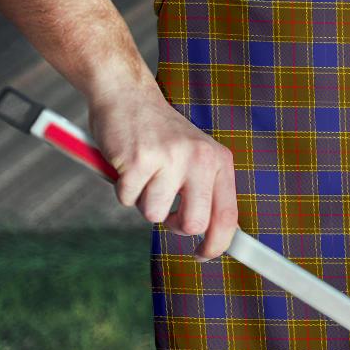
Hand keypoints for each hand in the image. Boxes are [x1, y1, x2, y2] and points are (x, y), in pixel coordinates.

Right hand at [88, 85, 237, 259]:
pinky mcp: (139, 160)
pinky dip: (122, 188)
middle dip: (174, 224)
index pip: (227, 215)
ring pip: (154, 215)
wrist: (127, 94)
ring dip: (143, 200)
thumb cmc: (159, 133)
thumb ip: (205, 191)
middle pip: (193, 224)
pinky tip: (127, 164)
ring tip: (144, 172)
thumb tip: (213, 237)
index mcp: (218, 160)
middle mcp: (200, 158)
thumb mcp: (195, 156)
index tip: (204, 255)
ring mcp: (170, 158)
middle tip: (164, 206)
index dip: (217, 244)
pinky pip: (127, 199)